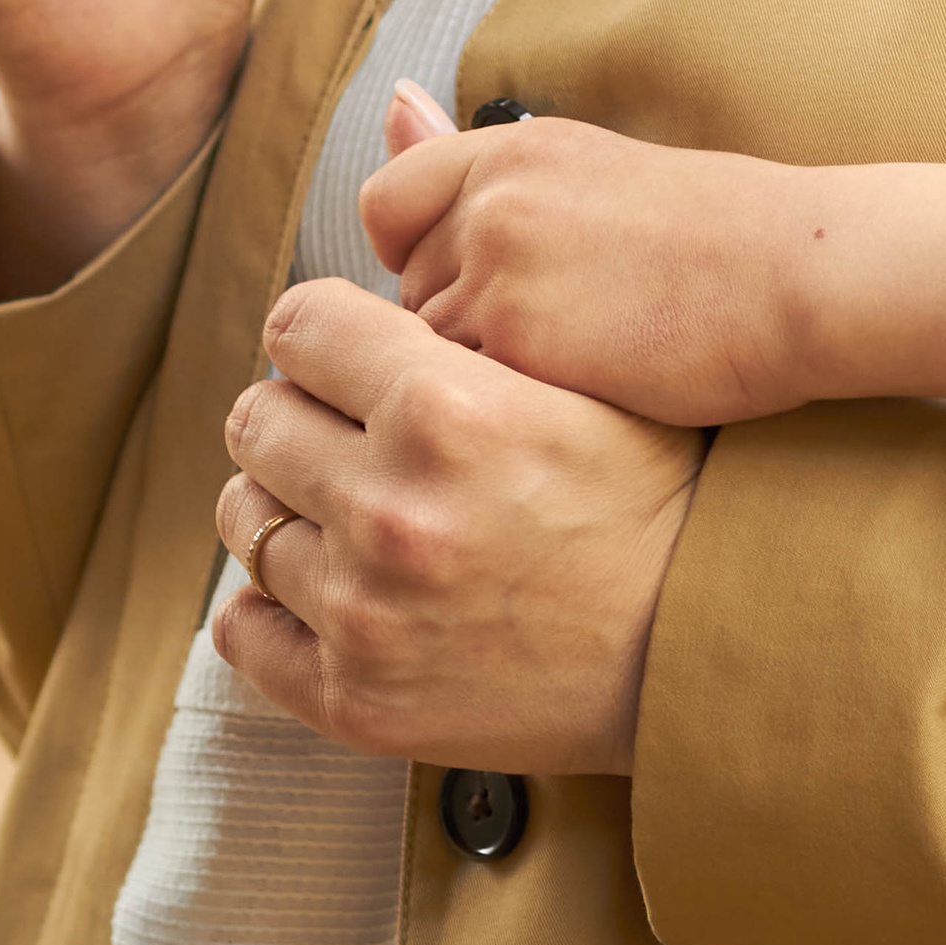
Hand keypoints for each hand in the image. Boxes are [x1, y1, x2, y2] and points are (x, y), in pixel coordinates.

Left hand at [211, 279, 704, 776]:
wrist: (701, 644)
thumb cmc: (653, 498)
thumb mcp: (578, 378)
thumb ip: (466, 325)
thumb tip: (382, 245)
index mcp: (443, 405)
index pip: (298, 326)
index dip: (321, 331)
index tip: (340, 353)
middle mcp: (389, 505)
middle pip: (257, 420)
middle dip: (297, 413)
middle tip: (343, 431)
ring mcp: (366, 610)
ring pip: (247, 520)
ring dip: (285, 504)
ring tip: (340, 508)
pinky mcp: (357, 699)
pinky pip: (244, 632)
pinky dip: (268, 606)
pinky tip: (318, 586)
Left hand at [359, 87, 811, 423]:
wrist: (796, 273)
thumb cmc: (726, 235)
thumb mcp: (604, 174)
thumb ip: (510, 182)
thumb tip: (395, 107)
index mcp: (514, 147)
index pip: (390, 200)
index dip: (409, 255)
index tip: (455, 287)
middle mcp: (491, 197)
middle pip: (407, 287)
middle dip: (446, 326)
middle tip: (532, 349)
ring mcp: (496, 268)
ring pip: (424, 348)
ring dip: (468, 376)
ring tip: (553, 382)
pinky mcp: (515, 341)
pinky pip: (458, 393)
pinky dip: (493, 410)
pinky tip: (557, 408)